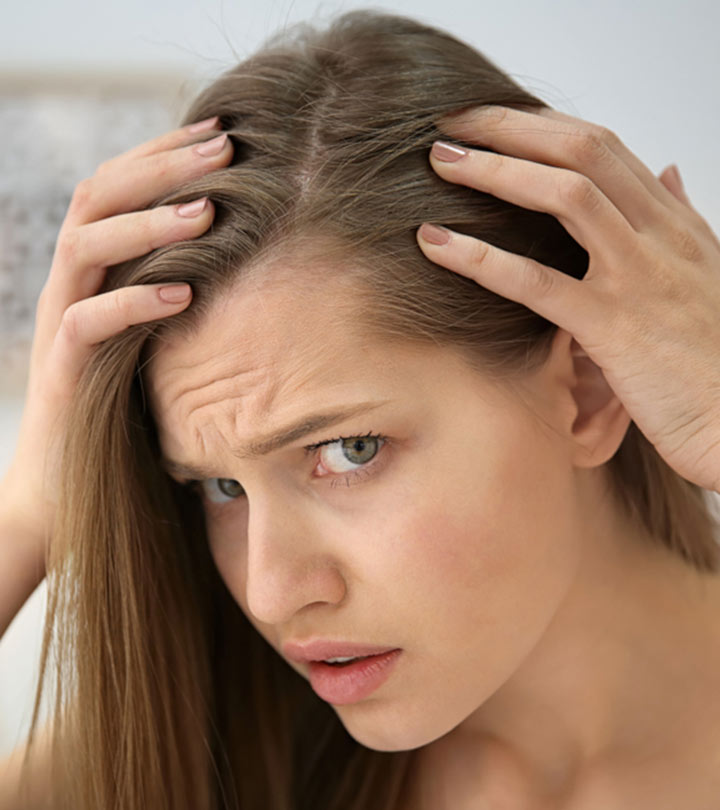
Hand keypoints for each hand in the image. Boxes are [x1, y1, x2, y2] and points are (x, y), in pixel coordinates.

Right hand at [1, 116, 232, 565]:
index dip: (163, 153)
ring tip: (208, 210)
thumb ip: (180, 287)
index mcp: (93, 269)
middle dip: (160, 166)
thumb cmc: (125, 404)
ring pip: (85, 248)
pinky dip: (133, 302)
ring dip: (147, 223)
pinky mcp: (63, 372)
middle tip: (223, 146)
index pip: (117, 188)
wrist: (67, 481)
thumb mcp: (156, 334)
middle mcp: (71, 284)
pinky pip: (87, 325)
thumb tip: (252, 256)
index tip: (223, 131)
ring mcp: (60, 325)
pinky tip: (182, 292)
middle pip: (98, 199)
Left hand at [416, 105, 719, 493]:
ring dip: (495, 171)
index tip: (491, 121)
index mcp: (673, 223)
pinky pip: (537, 282)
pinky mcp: (613, 326)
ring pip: (564, 196)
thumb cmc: (712, 357)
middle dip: (511, 127)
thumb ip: (679, 219)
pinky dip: (481, 258)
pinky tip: (435, 244)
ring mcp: (637, 277)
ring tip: (440, 162)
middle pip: (581, 150)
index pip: (602, 147)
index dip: (540, 125)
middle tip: (452, 123)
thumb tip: (667, 172)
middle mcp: (659, 236)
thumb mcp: (705, 271)